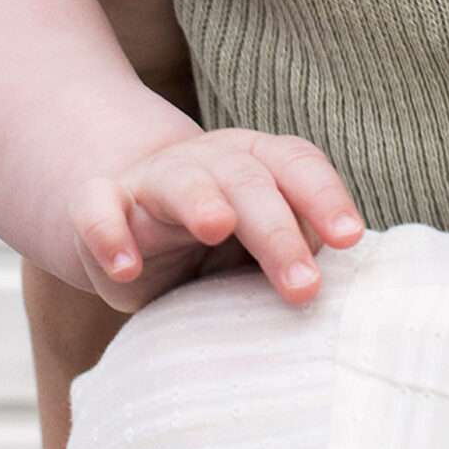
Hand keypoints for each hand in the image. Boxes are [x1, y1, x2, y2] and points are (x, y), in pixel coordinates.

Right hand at [69, 127, 364, 311]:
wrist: (134, 219)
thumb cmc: (219, 241)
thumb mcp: (260, 242)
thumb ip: (296, 248)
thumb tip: (336, 288)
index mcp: (258, 160)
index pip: (298, 165)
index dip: (325, 197)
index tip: (350, 239)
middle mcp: (210, 160)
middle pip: (249, 181)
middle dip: (277, 230)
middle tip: (303, 285)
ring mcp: (154, 179)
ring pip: (181, 181)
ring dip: (201, 201)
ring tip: (218, 228)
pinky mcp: (102, 203)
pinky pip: (99, 209)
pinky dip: (109, 234)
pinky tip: (127, 269)